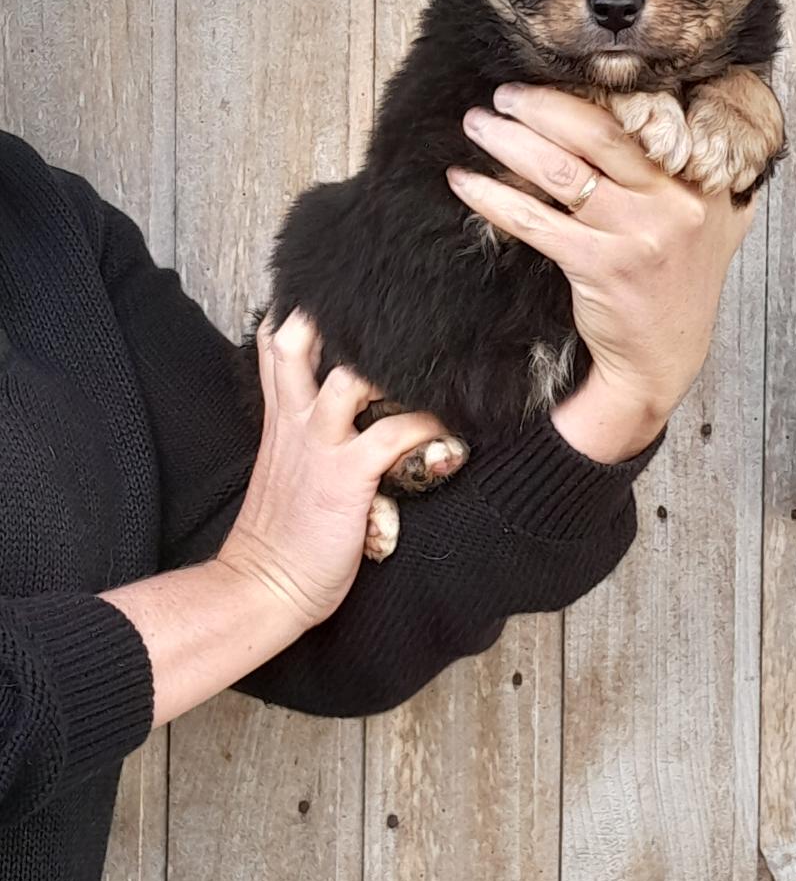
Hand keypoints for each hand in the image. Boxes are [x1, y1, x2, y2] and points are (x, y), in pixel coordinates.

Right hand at [217, 313, 445, 628]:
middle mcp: (294, 423)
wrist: (260, 588)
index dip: (298, 309)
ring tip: (431, 369)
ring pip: (349, 377)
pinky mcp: (346, 477)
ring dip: (393, 368)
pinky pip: (393, 434)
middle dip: (327, 312)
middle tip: (384, 306)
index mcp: (279, 419)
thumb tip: (343, 419)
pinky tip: (450, 434)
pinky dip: (428, 427)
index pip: (273, 344)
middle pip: (292, 340)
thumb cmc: (282, 537)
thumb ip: (305, 436)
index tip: (331, 291)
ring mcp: (319, 447)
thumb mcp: (286, 470)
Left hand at [447, 83, 754, 461]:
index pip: (646, 116)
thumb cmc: (677, 284)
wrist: (663, 361)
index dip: (593, 93)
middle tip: (504, 93)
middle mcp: (678, 202)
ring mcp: (639, 235)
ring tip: (477, 124)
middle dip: (542, 105)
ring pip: (562, 171)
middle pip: (598, 132)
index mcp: (702, 181)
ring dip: (509, 141)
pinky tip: (465, 182)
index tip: (554, 78)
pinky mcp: (601, 267)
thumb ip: (697, 167)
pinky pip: (535, 221)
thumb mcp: (715, 221)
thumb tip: (665, 104)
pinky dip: (493, 197)